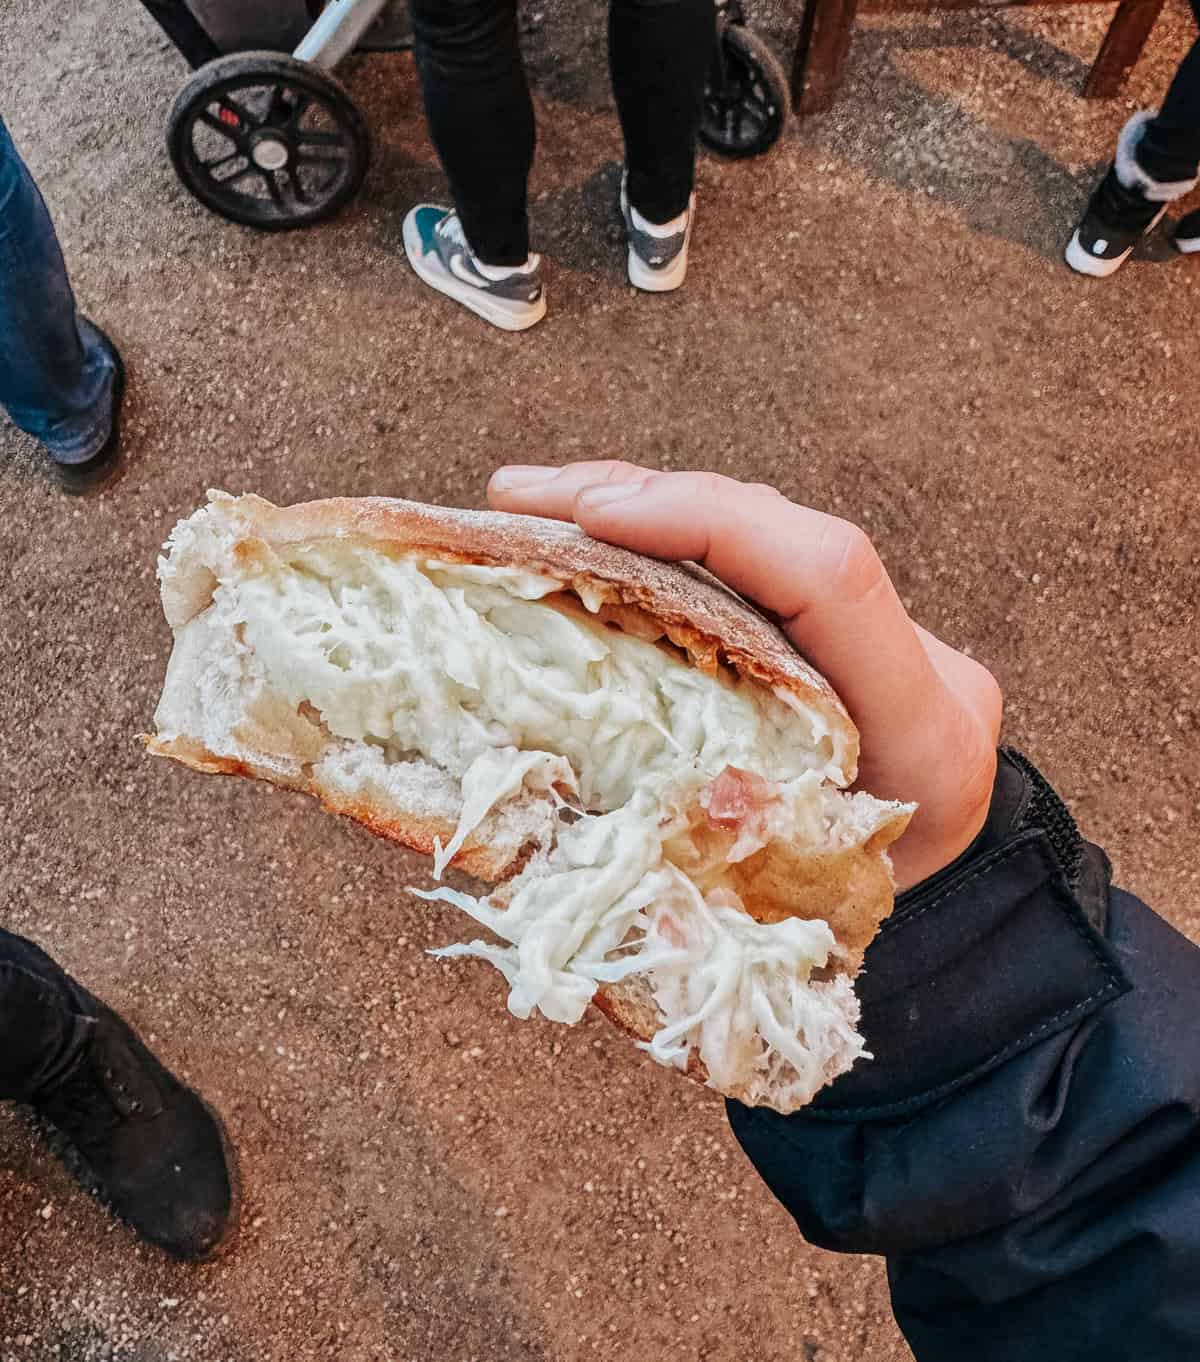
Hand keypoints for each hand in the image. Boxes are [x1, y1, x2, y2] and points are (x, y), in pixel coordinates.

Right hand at [487, 462, 1002, 891]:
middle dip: (647, 500)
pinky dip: (670, 543)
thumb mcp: (789, 904)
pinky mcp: (851, 632)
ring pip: (764, 533)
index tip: (593, 516)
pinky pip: (756, 563)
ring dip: (645, 508)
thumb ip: (700, 848)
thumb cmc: (868, 919)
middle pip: (782, 532)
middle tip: (522, 498)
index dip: (712, 526)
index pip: (828, 577)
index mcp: (924, 728)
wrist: (959, 898)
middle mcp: (918, 662)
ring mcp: (891, 636)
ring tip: (537, 505)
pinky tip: (597, 537)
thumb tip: (545, 810)